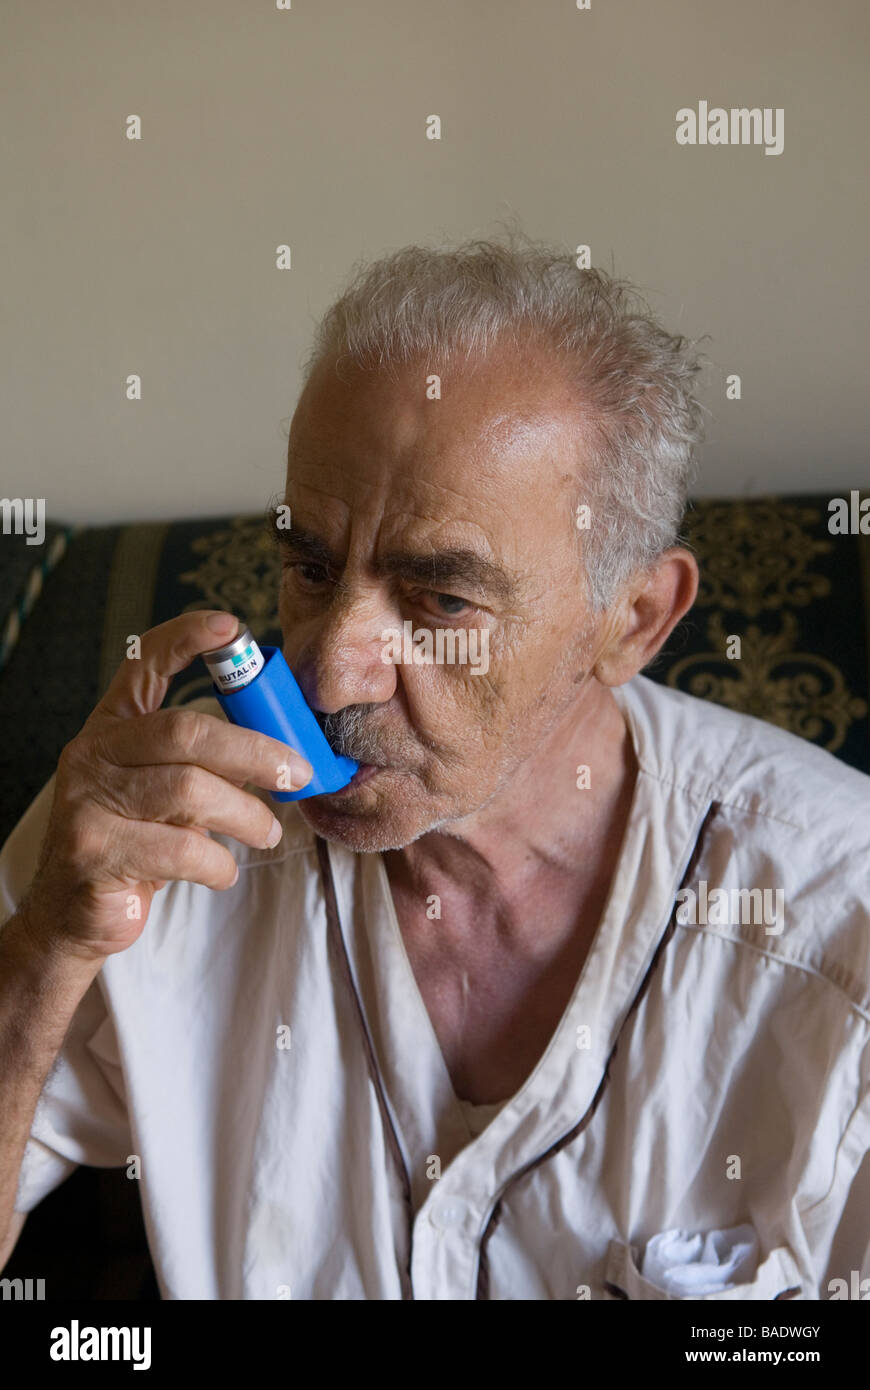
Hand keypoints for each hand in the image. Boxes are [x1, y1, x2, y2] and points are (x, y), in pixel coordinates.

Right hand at [17, 612, 312, 962]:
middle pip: (186, 731)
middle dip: (254, 751)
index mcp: (113, 726)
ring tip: (267, 832)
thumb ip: (207, 764)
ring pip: (189, 790)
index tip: (232, 627)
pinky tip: (223, 870)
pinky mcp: (93, 850)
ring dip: (245, 815)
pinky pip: (179, 849)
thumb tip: (286, 752)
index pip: (143, 662)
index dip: (187, 637)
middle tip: (296, 774)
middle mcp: (93, 752)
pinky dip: (218, 863)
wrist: (73, 913)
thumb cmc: (136, 842)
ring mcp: (87, 800)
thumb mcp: (168, 792)